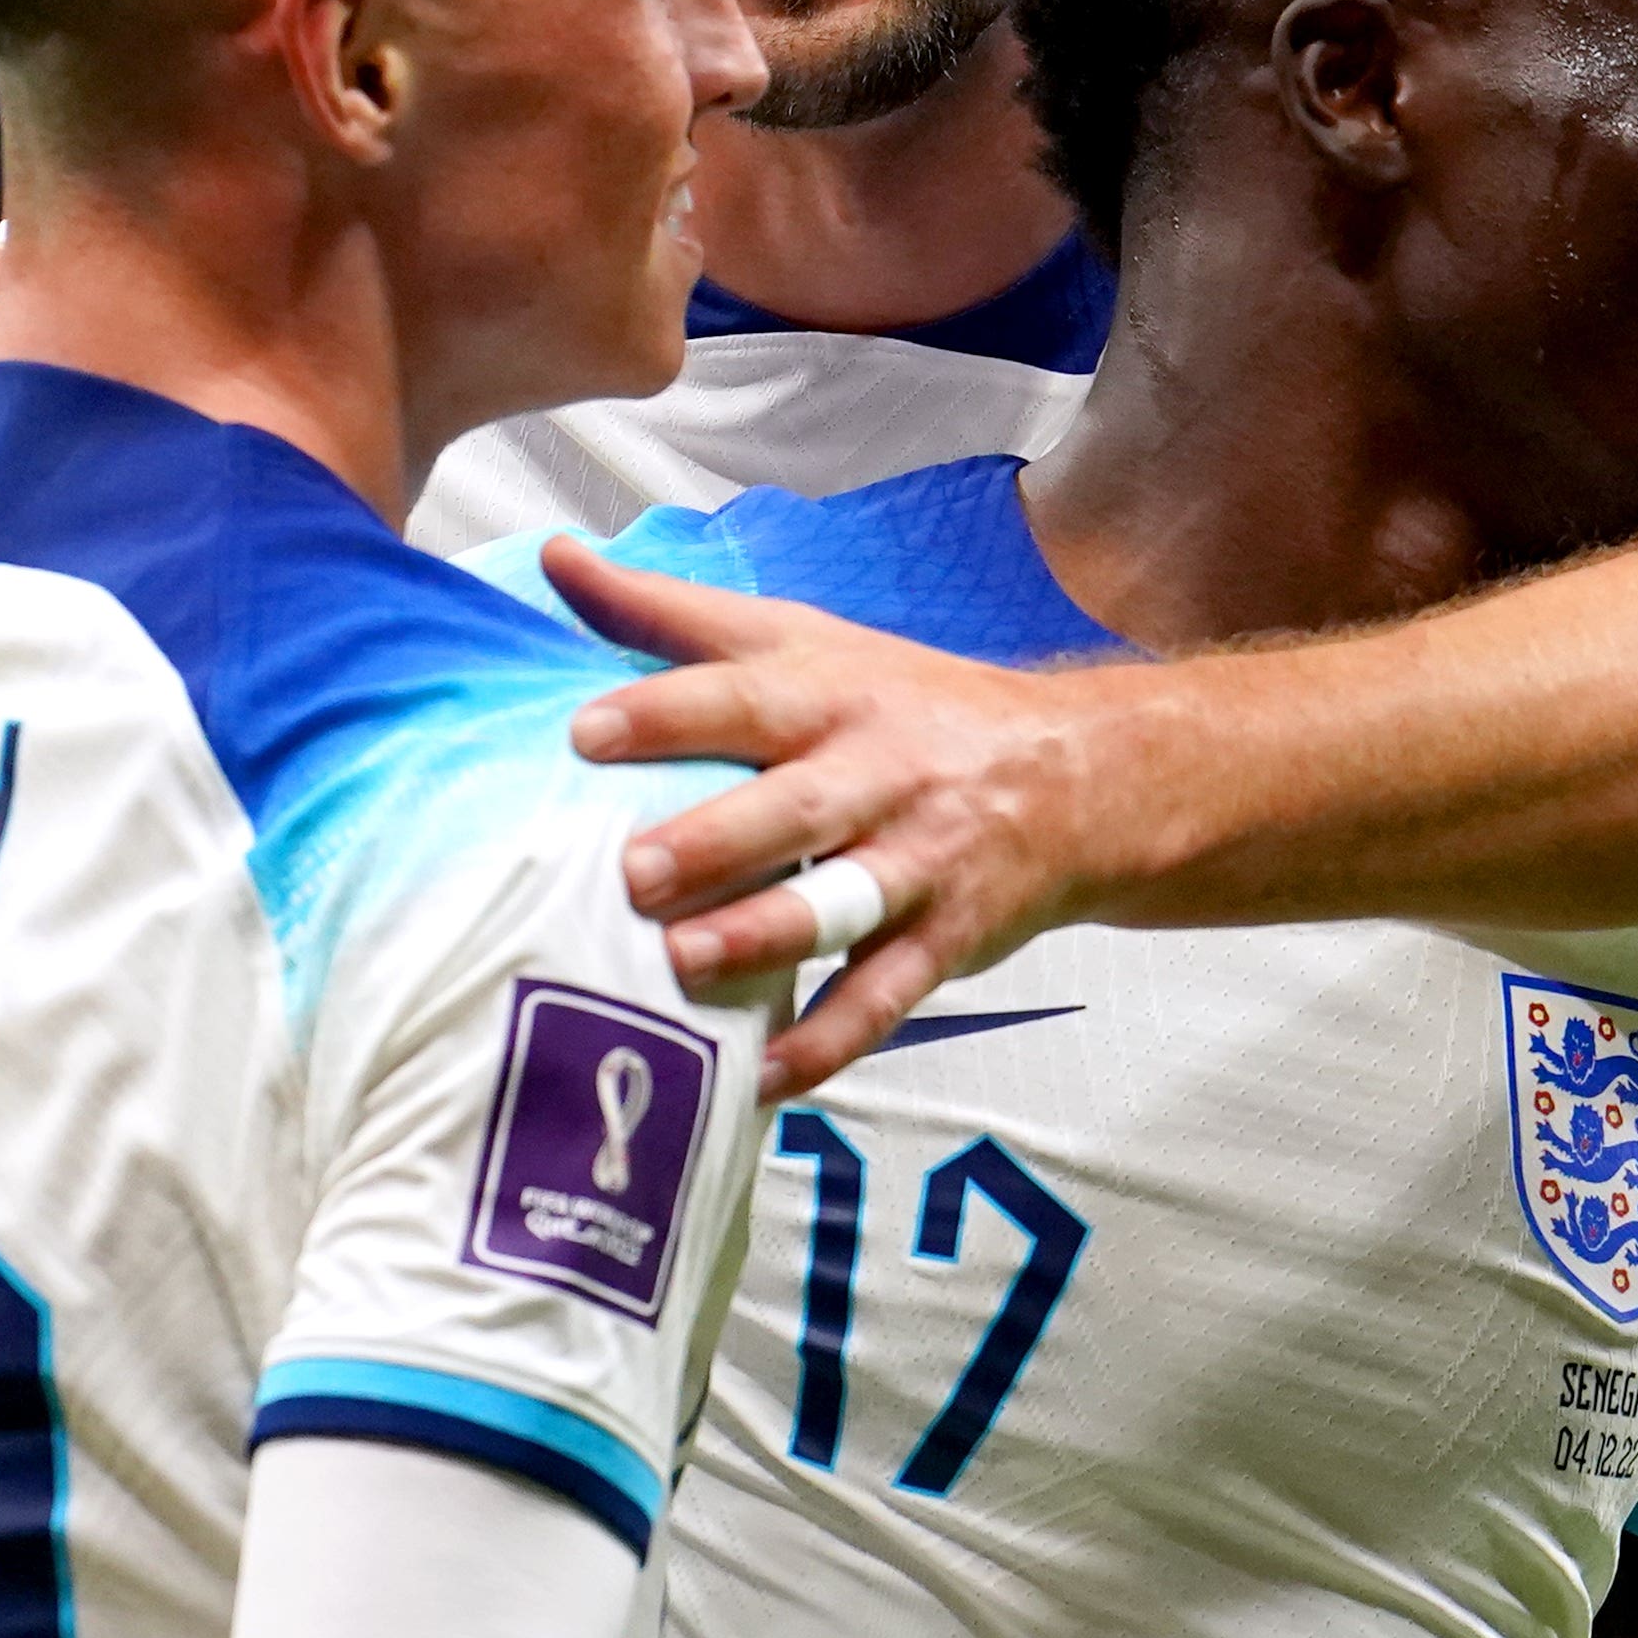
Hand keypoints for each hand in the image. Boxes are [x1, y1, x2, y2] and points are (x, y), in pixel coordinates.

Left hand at [545, 544, 1162, 1096]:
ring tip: (684, 964)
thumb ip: (676, 613)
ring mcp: (919, 862)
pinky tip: (760, 1077)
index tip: (585, 734)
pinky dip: (825, 1042)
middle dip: (717, 841)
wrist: (1079, 773)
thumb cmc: (910, 705)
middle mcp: (880, 774)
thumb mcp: (806, 640)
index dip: (667, 713)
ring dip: (766, 937)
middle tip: (634, 872)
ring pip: (844, 906)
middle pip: (797, 807)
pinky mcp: (947, 938)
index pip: (743, 697)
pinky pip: (883, 999)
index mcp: (835, 695)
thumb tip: (558, 560)